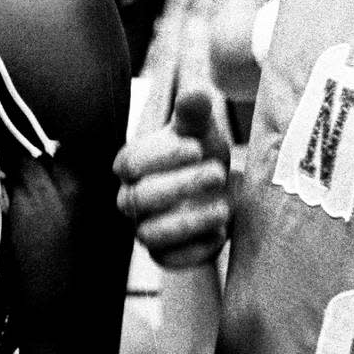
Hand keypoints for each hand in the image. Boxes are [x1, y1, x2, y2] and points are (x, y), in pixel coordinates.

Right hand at [115, 88, 231, 268]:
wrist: (217, 190)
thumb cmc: (200, 154)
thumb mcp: (200, 130)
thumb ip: (195, 113)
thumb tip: (197, 93)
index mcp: (132, 165)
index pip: (129, 163)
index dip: (160, 157)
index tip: (196, 148)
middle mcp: (131, 199)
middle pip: (139, 199)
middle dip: (181, 186)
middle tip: (218, 172)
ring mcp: (145, 229)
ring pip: (150, 234)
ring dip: (189, 222)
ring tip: (224, 208)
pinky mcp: (164, 255)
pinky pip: (170, 260)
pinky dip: (196, 249)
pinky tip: (222, 232)